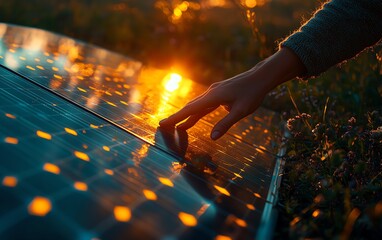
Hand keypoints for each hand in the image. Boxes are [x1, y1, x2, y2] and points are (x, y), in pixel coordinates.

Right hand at [159, 48, 304, 139]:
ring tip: (177, 127)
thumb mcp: (240, 111)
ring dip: (186, 116)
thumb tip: (213, 137)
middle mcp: (210, 93)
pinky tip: (194, 118)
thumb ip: (225, 124)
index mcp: (213, 97)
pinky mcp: (219, 92)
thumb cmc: (252, 94)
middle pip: (190, 107)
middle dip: (176, 117)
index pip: (190, 110)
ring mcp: (214, 92)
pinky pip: (204, 104)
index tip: (162, 124)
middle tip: (163, 126)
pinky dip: (197, 112)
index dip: (175, 117)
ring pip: (196, 105)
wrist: (261, 76)